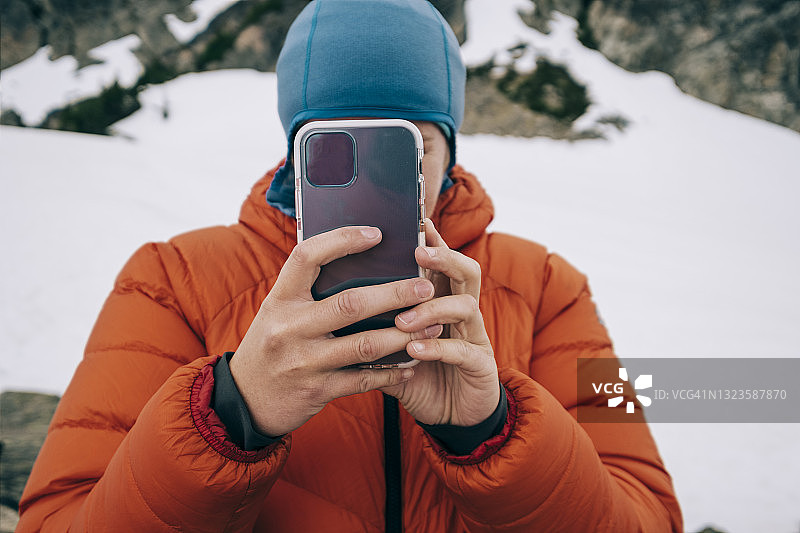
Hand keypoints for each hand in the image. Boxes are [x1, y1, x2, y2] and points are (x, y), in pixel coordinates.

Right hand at [230, 226, 438, 435]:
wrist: (244, 401)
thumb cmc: (271, 346)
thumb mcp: (277, 312)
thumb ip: (308, 291)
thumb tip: (358, 261)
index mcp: (279, 299)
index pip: (307, 256)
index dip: (342, 240)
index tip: (377, 233)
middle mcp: (290, 327)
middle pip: (351, 303)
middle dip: (395, 293)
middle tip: (425, 287)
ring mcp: (304, 361)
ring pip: (366, 344)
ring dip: (404, 335)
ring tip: (432, 325)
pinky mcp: (317, 390)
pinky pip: (364, 379)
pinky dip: (392, 371)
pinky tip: (412, 363)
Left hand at [381, 219, 499, 426]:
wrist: (454, 417)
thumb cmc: (420, 375)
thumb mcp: (391, 349)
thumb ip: (371, 329)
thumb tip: (331, 309)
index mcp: (442, 302)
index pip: (442, 263)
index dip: (434, 241)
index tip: (418, 222)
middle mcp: (463, 314)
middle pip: (466, 272)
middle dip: (444, 258)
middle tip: (419, 253)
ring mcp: (475, 338)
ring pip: (466, 307)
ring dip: (434, 309)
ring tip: (405, 319)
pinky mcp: (481, 366)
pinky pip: (464, 351)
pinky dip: (439, 348)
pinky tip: (415, 351)